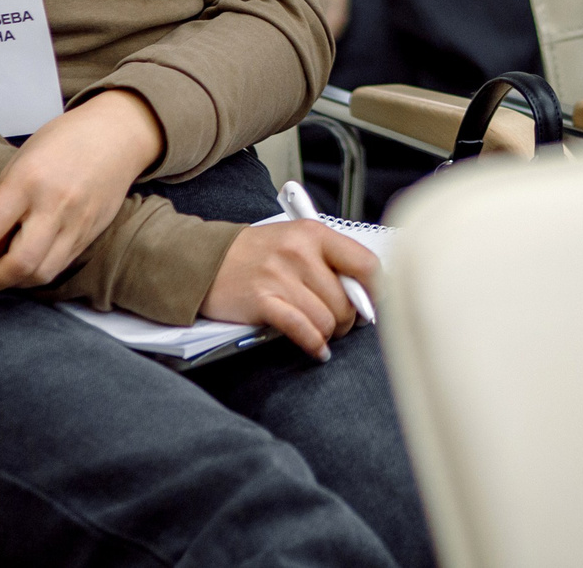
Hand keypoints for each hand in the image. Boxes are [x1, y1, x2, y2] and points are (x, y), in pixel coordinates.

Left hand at [0, 89, 163, 289]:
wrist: (116, 135)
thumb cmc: (63, 141)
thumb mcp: (21, 163)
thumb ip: (2, 206)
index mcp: (28, 180)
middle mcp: (54, 206)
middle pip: (18, 264)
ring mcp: (77, 223)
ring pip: (41, 274)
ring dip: (13, 282)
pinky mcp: (91, 234)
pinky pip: (59, 265)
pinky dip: (36, 272)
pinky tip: (24, 264)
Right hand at [201, 220, 378, 360]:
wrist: (208, 260)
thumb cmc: (258, 253)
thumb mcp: (297, 241)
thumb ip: (330, 261)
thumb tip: (366, 293)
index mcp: (314, 233)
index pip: (365, 264)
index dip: (375, 290)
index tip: (371, 303)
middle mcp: (299, 252)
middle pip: (346, 300)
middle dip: (348, 320)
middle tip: (340, 323)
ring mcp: (279, 277)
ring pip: (327, 320)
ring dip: (328, 333)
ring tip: (322, 332)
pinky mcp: (262, 301)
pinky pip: (302, 330)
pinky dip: (314, 344)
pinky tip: (317, 349)